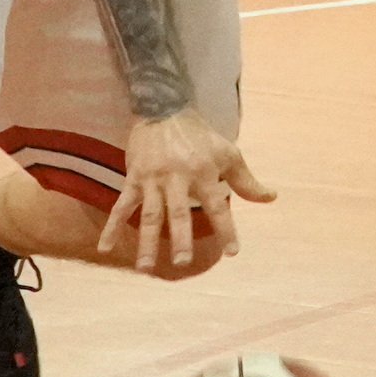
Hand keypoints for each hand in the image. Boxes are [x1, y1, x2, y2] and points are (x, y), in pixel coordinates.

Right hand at [96, 108, 274, 270]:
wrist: (164, 109)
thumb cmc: (200, 136)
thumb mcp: (228, 153)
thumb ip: (246, 181)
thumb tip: (271, 198)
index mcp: (204, 172)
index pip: (218, 206)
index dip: (226, 228)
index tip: (232, 252)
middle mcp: (178, 178)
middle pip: (178, 212)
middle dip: (180, 237)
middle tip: (182, 263)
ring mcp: (153, 179)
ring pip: (150, 213)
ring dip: (147, 240)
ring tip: (146, 267)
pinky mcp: (134, 178)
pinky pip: (122, 205)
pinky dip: (112, 227)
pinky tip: (104, 248)